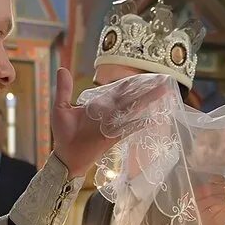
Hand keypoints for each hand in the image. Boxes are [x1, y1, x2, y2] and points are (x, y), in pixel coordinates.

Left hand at [50, 68, 170, 177]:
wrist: (64, 155)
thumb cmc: (63, 133)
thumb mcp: (61, 107)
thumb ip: (64, 89)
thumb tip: (62, 69)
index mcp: (99, 104)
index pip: (117, 90)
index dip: (130, 82)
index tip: (143, 75)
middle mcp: (109, 113)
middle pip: (130, 98)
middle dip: (145, 89)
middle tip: (161, 80)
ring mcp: (112, 124)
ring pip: (133, 110)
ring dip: (147, 101)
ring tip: (162, 92)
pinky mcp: (112, 136)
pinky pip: (128, 128)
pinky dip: (139, 124)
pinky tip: (152, 118)